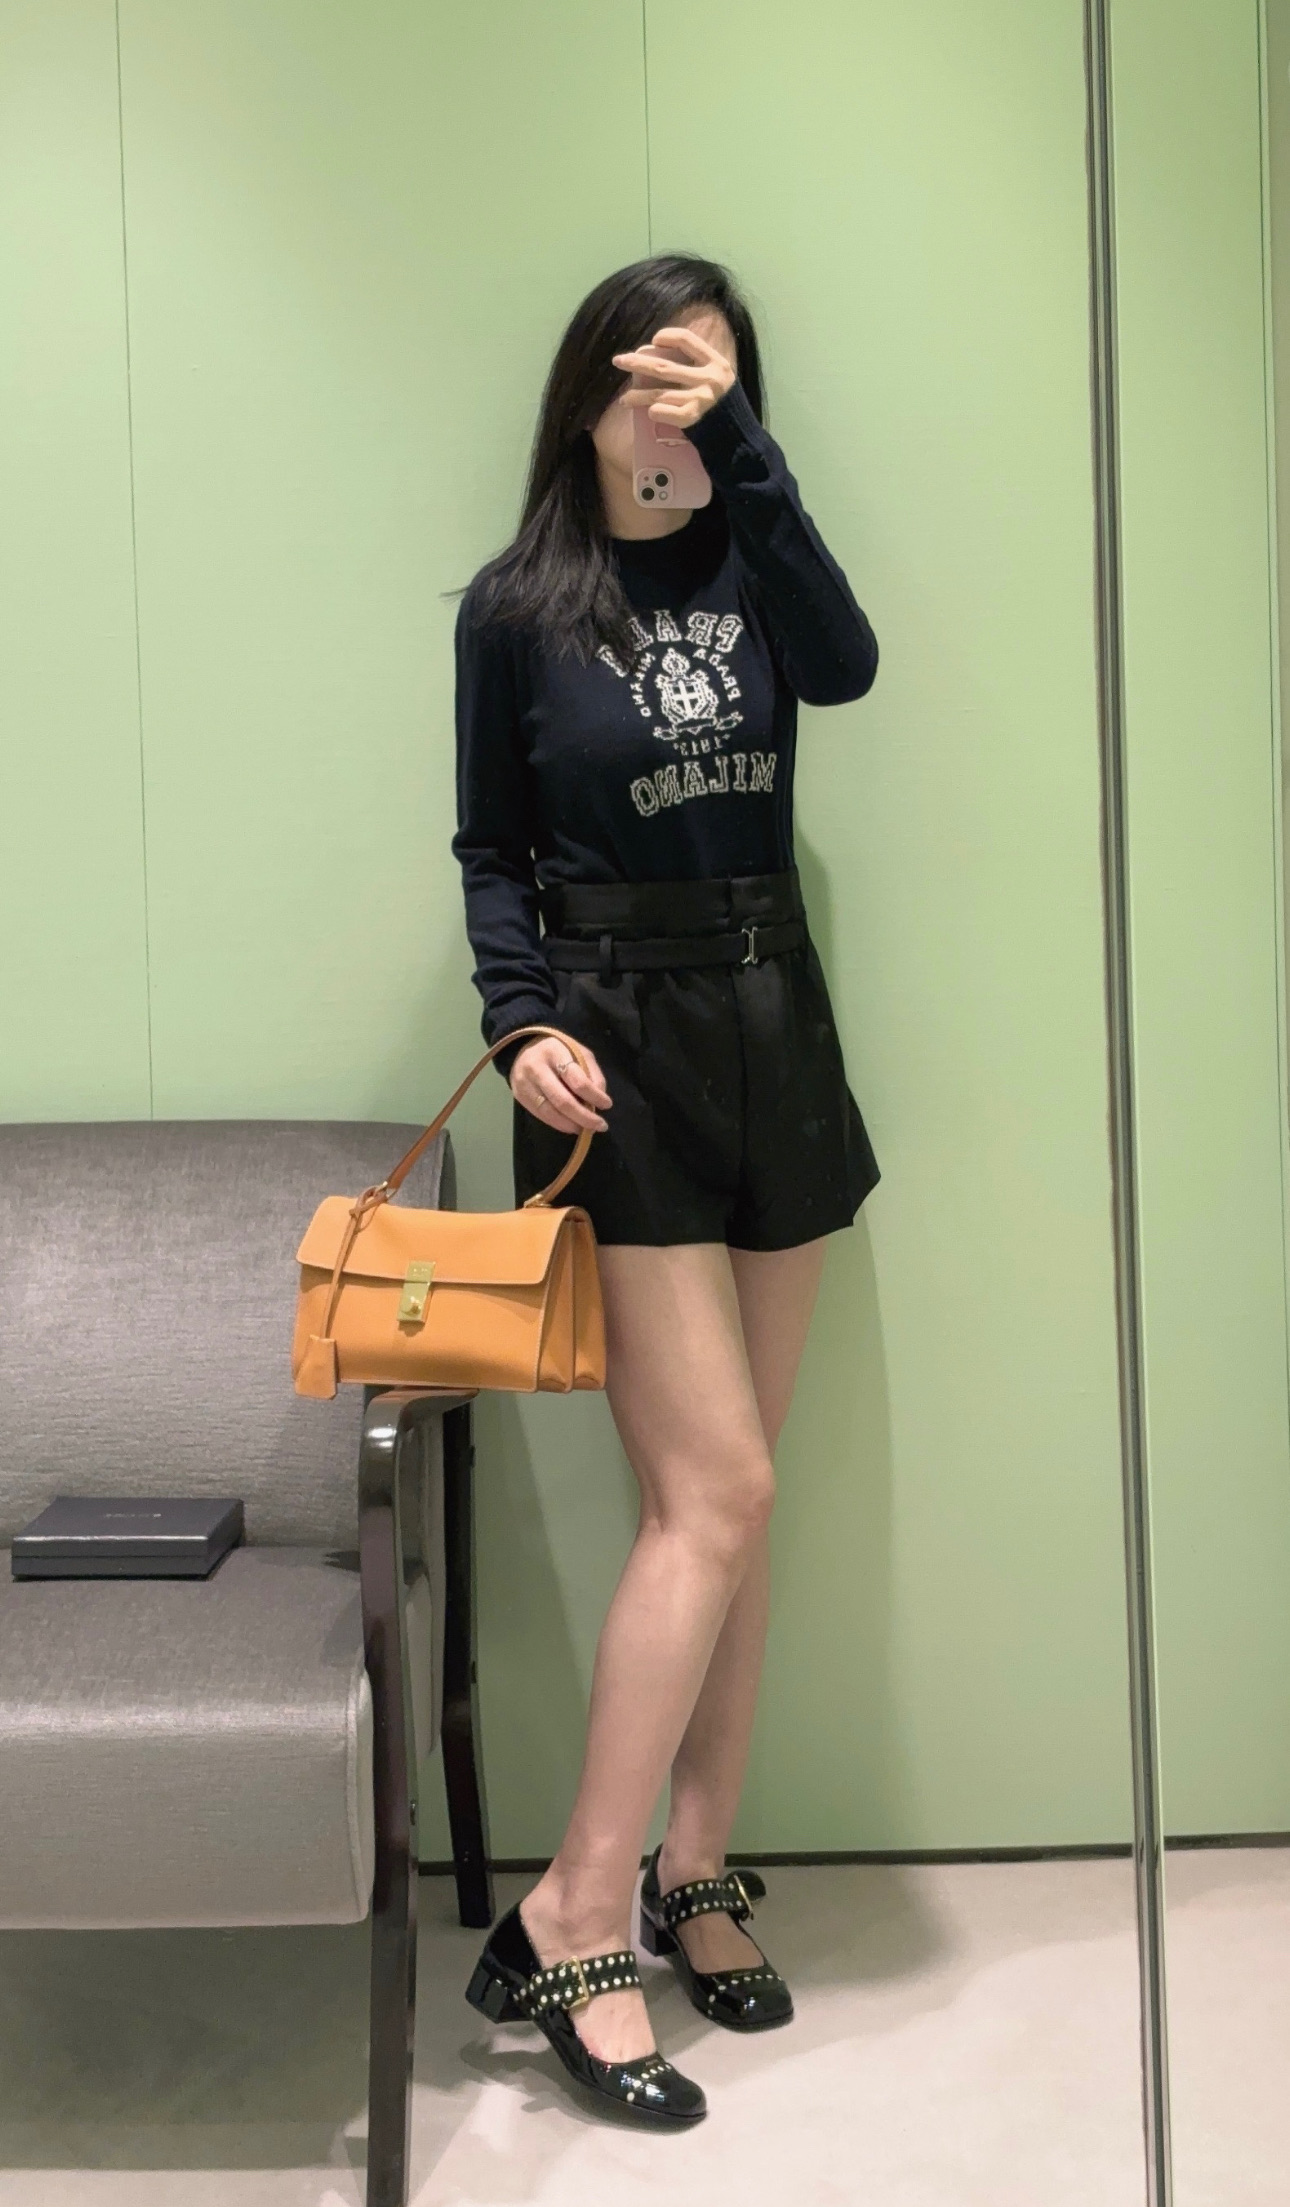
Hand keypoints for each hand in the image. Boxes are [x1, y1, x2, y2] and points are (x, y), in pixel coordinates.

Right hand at [510, 1036, 611, 1135]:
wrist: (524, 1049)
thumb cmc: (558, 1052)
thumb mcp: (579, 1052)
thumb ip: (592, 1073)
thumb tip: (600, 1098)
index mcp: (555, 1052)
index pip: (577, 1080)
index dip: (593, 1095)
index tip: (607, 1105)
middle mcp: (536, 1068)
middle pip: (562, 1100)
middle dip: (584, 1117)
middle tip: (600, 1126)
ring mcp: (525, 1084)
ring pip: (550, 1112)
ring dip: (571, 1125)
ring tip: (586, 1129)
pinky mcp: (519, 1096)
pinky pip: (541, 1116)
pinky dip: (559, 1124)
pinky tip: (571, 1125)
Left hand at [611, 324, 735, 430]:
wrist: (738, 434)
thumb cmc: (724, 404)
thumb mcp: (718, 377)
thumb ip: (698, 365)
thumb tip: (661, 356)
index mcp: (715, 362)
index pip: (687, 340)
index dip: (668, 337)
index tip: (653, 341)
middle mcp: (709, 378)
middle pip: (665, 367)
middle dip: (638, 363)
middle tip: (618, 361)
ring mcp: (701, 398)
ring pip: (660, 393)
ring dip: (638, 395)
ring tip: (624, 398)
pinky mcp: (694, 418)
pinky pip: (667, 412)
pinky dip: (655, 411)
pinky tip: (647, 412)